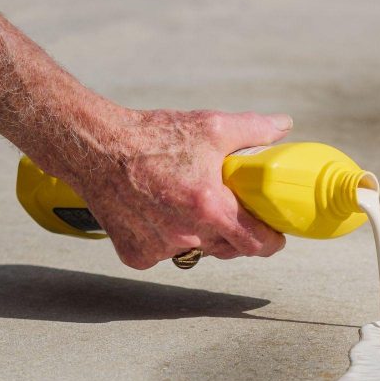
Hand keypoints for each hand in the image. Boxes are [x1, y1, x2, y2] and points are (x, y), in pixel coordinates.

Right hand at [72, 108, 292, 269]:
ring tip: (191, 206)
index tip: (274, 236)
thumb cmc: (154, 137)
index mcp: (211, 208)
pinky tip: (159, 214)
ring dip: (200, 235)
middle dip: (237, 235)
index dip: (271, 242)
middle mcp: (187, 234)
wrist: (96, 147)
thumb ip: (253, 129)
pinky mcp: (136, 254)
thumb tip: (283, 125)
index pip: (256, 243)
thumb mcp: (210, 126)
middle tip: (234, 213)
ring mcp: (160, 248)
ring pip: (196, 251)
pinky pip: (163, 254)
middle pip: (229, 249)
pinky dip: (166, 238)